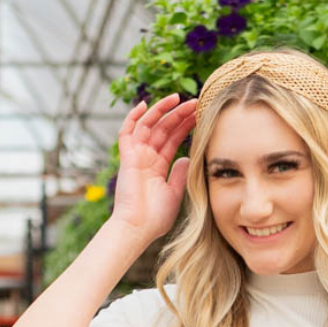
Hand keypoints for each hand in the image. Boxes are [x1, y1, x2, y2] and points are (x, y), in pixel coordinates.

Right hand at [112, 94, 197, 244]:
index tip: (200, 114)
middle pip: (163, 128)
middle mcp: (146, 157)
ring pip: (148, 125)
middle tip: (195, 102)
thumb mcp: (175, 193)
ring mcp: (136, 156)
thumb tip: (187, 157)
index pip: (173, 139)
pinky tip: (145, 104)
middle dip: (178, 114)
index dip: (185, 125)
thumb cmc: (155, 218)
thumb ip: (180, 174)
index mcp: (158, 165)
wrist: (138, 229)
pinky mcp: (127, 157)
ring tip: (178, 97)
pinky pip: (126, 131)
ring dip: (162, 110)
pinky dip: (133, 117)